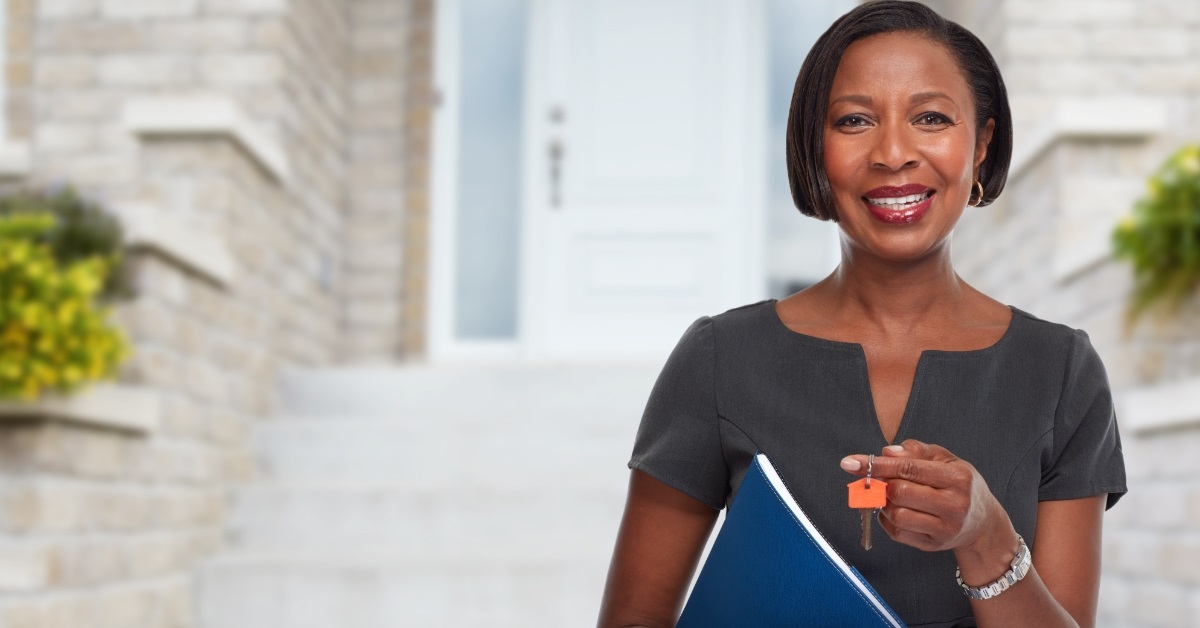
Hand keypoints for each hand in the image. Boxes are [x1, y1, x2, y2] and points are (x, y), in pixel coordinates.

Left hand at [840, 439, 1014, 554]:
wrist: (982, 522)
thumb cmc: (957, 484)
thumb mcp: (945, 459)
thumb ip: (915, 451)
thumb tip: (885, 452)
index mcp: (957, 478)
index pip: (909, 468)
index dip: (876, 465)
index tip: (849, 462)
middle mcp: (955, 505)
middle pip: (900, 493)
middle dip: (882, 484)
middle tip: (879, 479)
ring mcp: (945, 529)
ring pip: (896, 515)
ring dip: (883, 503)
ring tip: (890, 495)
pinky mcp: (933, 545)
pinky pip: (897, 533)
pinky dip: (886, 520)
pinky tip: (894, 510)